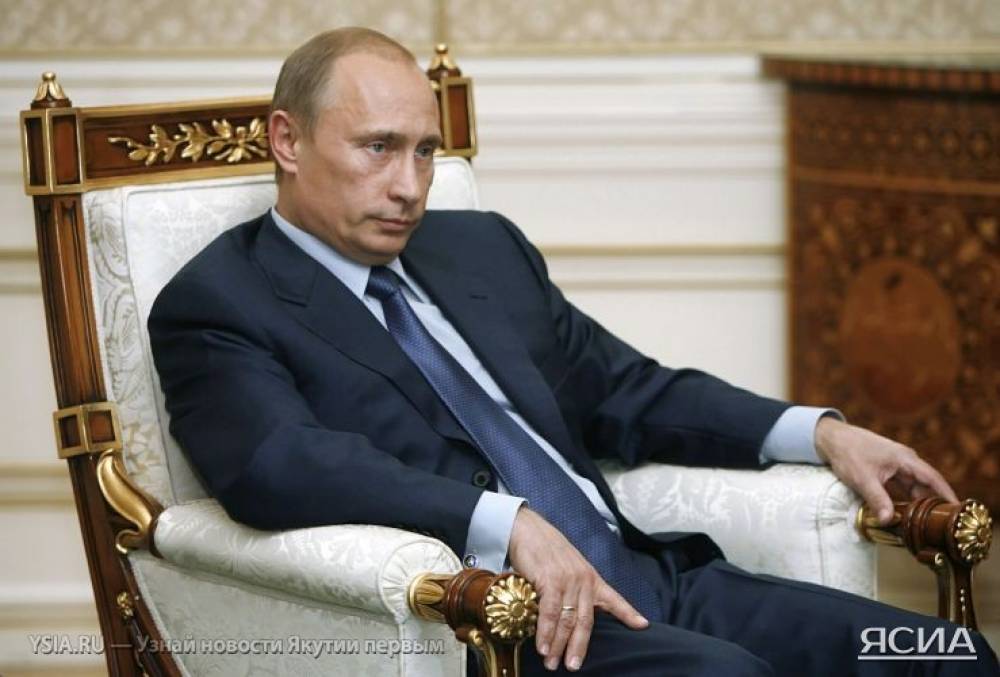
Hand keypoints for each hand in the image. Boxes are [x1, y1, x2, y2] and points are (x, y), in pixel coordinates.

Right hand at [508, 507, 647, 671]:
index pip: (614, 598)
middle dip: (579, 647)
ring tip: (552, 663)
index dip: (629, 613)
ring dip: (559, 645)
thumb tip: (571, 612)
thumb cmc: (545, 549)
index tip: (643, 625)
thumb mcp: (569, 567)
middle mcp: (584, 580)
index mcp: (592, 578)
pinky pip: (550, 612)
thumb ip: (575, 588)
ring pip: (567, 620)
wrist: (528, 529)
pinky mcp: (550, 580)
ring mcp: (568, 580)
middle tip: (573, 666)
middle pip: (586, 621)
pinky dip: (546, 632)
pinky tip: (543, 646)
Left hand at [814, 417, 958, 524]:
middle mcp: (905, 461)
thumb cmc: (847, 453)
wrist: (831, 438)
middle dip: (934, 503)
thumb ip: (877, 500)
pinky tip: (906, 513)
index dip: (947, 494)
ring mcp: (896, 465)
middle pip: (925, 485)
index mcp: (905, 459)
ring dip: (918, 502)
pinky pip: (901, 486)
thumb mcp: (863, 479)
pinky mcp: (886, 469)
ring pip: (913, 487)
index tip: (959, 510)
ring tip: (926, 524)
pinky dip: (904, 498)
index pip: (933, 478)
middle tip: (942, 525)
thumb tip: (889, 521)